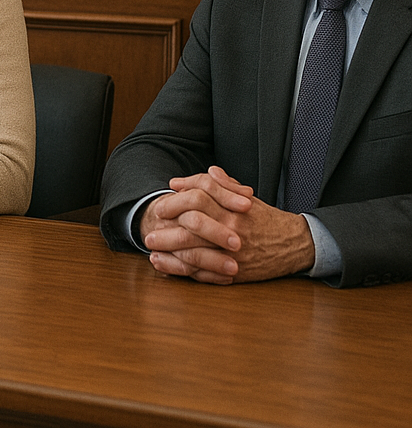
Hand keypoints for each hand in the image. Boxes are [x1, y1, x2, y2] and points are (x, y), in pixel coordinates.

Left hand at [141, 167, 314, 283]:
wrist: (295, 245)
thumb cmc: (266, 219)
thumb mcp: (246, 196)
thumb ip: (224, 184)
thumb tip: (206, 172)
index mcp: (234, 208)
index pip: (198, 198)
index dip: (177, 198)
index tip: (162, 201)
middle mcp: (232, 231)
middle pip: (191, 225)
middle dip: (167, 226)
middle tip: (151, 226)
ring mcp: (233, 254)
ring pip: (194, 252)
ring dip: (169, 251)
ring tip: (150, 249)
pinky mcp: (234, 273)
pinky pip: (203, 273)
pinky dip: (181, 270)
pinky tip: (166, 266)